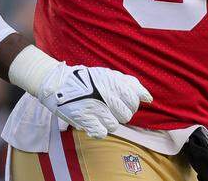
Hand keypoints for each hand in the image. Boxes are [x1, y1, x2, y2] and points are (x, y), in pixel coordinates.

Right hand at [37, 63, 152, 138]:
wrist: (59, 84)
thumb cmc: (87, 80)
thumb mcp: (109, 75)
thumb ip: (131, 85)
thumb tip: (149, 99)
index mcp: (114, 83)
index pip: (134, 101)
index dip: (129, 105)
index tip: (121, 103)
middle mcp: (107, 95)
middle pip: (126, 116)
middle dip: (119, 114)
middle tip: (107, 108)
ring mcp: (96, 108)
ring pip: (114, 126)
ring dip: (107, 122)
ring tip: (98, 113)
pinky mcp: (85, 120)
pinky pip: (102, 133)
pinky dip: (97, 130)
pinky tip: (92, 121)